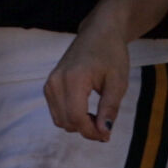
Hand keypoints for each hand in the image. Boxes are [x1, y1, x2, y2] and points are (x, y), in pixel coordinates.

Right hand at [44, 21, 130, 141]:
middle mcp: (56, 81)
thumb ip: (109, 108)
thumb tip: (103, 132)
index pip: (76, 118)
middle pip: (66, 122)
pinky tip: (86, 110)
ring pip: (59, 120)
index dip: (92, 132)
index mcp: (73, 78)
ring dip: (77, 125)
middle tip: (105, 124)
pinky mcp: (49, 85)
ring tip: (96, 116)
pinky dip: (70, 117)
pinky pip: (56, 112)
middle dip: (86, 130)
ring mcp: (50, 83)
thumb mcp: (118, 82)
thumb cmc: (111, 54)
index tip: (107, 135)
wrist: (99, 32)